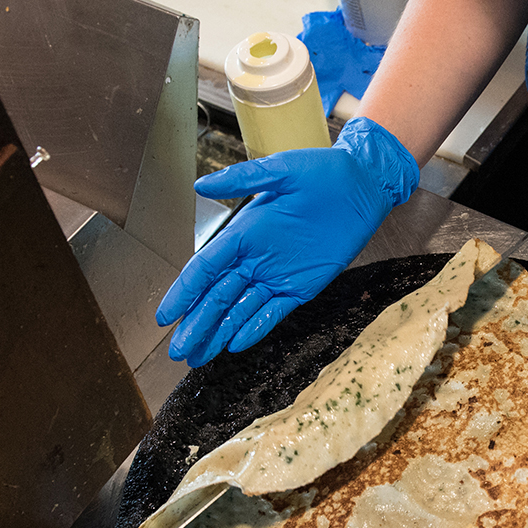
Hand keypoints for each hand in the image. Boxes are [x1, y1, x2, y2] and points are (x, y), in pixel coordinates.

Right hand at [157, 117, 418, 366]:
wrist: (363, 185)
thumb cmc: (323, 172)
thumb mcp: (283, 170)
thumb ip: (243, 179)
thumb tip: (200, 185)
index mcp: (243, 233)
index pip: (204, 268)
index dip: (183, 293)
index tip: (164, 316)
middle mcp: (254, 258)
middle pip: (216, 297)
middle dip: (196, 323)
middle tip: (177, 351)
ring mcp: (276, 275)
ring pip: (239, 310)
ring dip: (217, 332)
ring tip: (196, 357)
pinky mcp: (301, 287)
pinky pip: (272, 312)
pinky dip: (254, 328)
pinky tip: (234, 345)